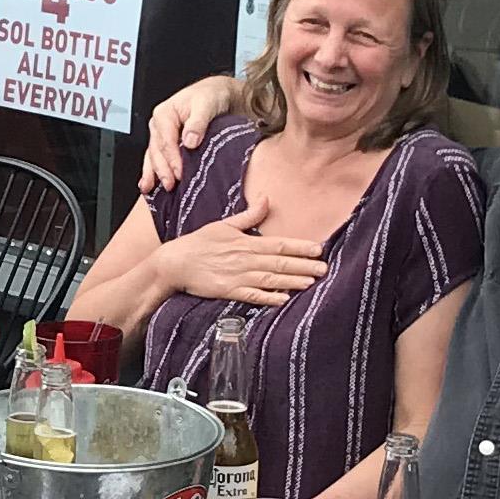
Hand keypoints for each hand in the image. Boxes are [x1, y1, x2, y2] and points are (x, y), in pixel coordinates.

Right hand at [139, 75, 246, 196]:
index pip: (165, 141)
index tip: (180, 173)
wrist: (219, 94)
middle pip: (156, 151)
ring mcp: (161, 136)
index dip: (172, 158)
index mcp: (164, 114)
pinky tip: (149, 186)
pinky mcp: (167, 144)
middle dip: (162, 170)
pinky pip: (155, 159)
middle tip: (171, 185)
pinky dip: (151, 173)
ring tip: (153, 189)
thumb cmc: (211, 96)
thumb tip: (190, 140)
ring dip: (154, 174)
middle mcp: (159, 125)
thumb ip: (198, 122)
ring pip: (153, 157)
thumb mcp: (207, 104)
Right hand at [158, 200, 327, 309]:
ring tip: (311, 282)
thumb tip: (266, 199)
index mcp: (246, 242)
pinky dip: (268, 297)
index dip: (300, 246)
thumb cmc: (199, 243)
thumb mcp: (224, 225)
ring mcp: (237, 276)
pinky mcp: (228, 291)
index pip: (279, 243)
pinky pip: (252, 295)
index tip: (318, 248)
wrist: (175, 262)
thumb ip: (248, 216)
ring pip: (270, 279)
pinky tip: (283, 299)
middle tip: (325, 268)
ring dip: (292, 281)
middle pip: (280, 262)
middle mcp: (245, 259)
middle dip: (304, 265)